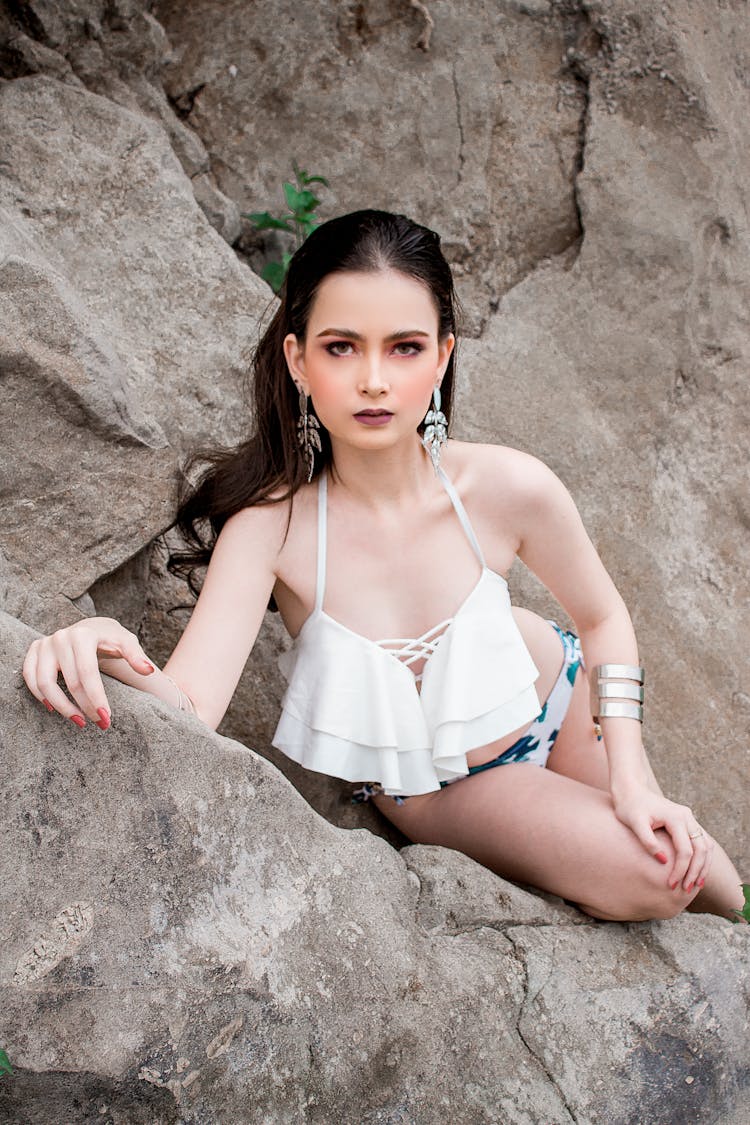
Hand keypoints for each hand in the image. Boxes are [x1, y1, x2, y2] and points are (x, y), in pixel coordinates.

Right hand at [22, 617, 153, 729]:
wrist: (90, 628)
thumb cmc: (110, 639)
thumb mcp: (126, 643)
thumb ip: (136, 656)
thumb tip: (148, 670)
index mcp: (84, 635)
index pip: (88, 673)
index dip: (96, 697)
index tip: (106, 718)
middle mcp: (61, 637)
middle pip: (71, 681)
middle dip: (85, 706)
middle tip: (100, 723)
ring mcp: (45, 644)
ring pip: (45, 683)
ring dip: (61, 706)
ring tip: (79, 721)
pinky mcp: (34, 651)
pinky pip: (30, 678)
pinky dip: (39, 695)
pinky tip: (54, 708)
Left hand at [613, 786, 714, 892]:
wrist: (631, 790)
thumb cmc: (630, 808)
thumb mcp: (634, 823)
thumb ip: (648, 842)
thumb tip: (664, 861)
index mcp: (675, 817)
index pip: (685, 850)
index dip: (680, 870)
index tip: (670, 885)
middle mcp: (687, 816)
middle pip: (701, 849)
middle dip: (696, 872)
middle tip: (686, 890)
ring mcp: (689, 818)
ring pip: (706, 846)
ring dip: (703, 866)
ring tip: (696, 885)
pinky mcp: (687, 822)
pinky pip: (702, 842)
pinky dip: (702, 857)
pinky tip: (696, 871)